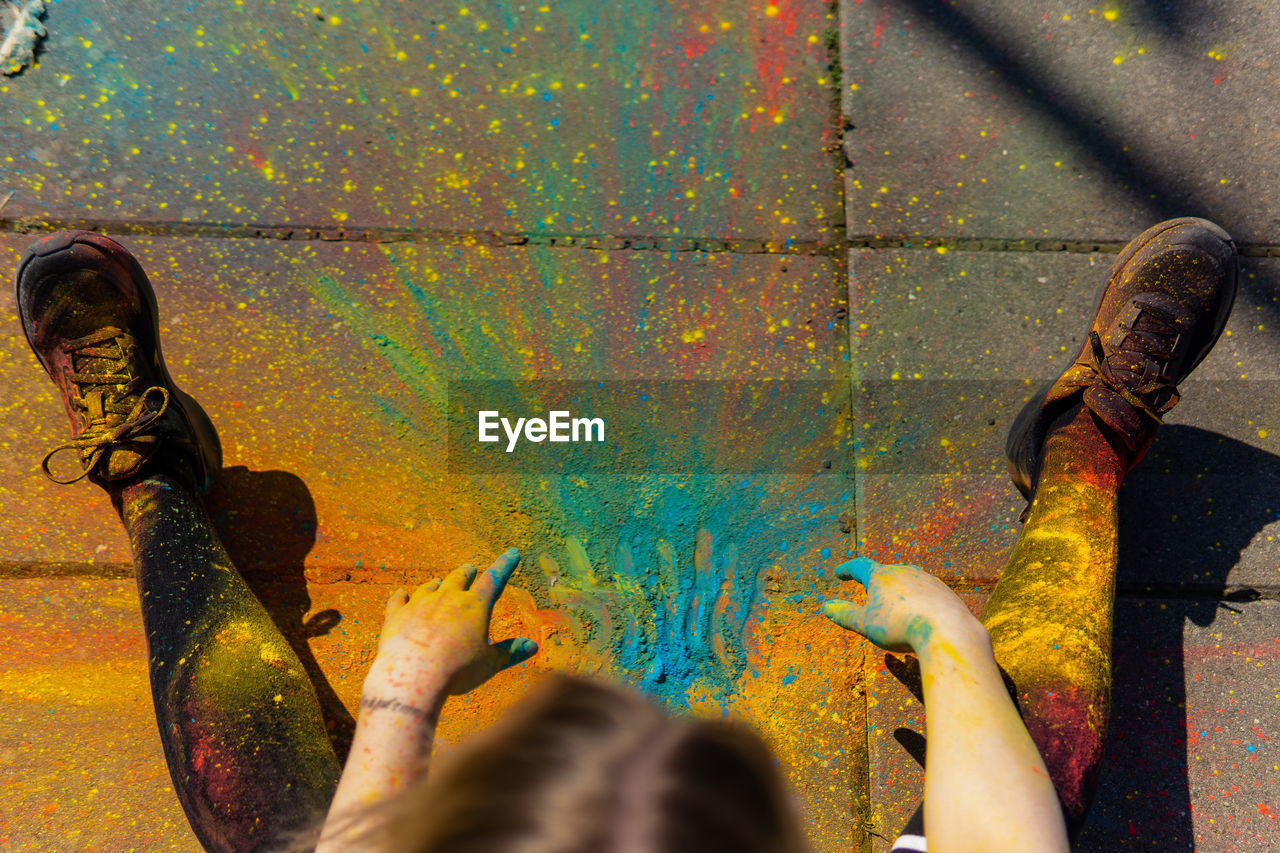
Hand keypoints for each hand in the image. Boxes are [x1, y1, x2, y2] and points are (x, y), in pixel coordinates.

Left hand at [372, 548, 537, 695]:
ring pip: (430, 587)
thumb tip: (533, 646)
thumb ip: (510, 653)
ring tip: (439, 581)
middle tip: (471, 568)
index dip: (505, 565)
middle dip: (467, 572)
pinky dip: (402, 597)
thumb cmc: (458, 671)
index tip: (512, 553)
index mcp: (475, 606)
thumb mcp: (489, 664)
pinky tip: (402, 594)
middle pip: (459, 578)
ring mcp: (420, 604)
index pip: (494, 580)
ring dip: (437, 583)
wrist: (413, 676)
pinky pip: (399, 600)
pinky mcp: (396, 616)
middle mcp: (447, 598)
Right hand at [821, 557, 981, 653]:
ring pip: (907, 582)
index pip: (859, 566)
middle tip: (867, 588)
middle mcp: (905, 572)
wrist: (947, 631)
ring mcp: (928, 580)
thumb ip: (845, 615)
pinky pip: (926, 595)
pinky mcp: (945, 593)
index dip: (847, 569)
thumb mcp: (866, 623)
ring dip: (898, 592)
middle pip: (885, 573)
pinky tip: (920, 615)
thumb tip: (826, 607)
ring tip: (894, 606)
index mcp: (881, 576)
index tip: (839, 573)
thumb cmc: (900, 626)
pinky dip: (918, 602)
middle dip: (875, 581)